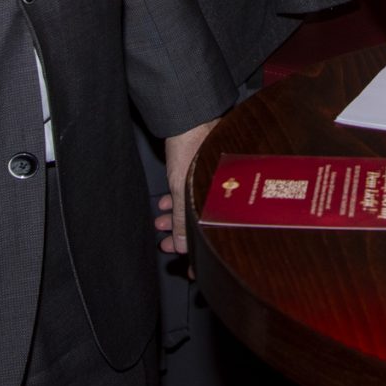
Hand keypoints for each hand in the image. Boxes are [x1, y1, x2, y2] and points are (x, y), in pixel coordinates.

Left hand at [154, 118, 219, 257]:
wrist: (190, 114)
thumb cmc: (193, 143)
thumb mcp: (182, 188)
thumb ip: (181, 220)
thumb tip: (183, 246)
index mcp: (226, 197)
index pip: (216, 236)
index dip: (203, 258)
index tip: (193, 271)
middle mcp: (225, 190)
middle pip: (204, 224)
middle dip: (182, 236)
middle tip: (167, 245)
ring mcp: (215, 180)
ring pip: (196, 208)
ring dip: (175, 218)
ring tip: (159, 223)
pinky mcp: (207, 169)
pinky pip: (193, 193)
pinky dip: (178, 201)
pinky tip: (164, 202)